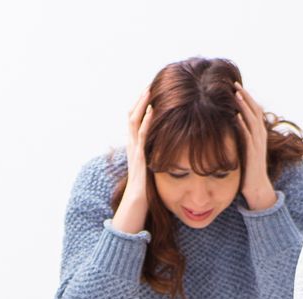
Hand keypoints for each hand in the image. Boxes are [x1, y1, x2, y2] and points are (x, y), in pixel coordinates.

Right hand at [113, 90, 152, 234]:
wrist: (135, 210)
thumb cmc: (145, 194)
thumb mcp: (153, 171)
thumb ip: (157, 159)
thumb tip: (169, 153)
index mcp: (136, 149)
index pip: (136, 121)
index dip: (142, 105)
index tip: (153, 91)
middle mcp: (132, 147)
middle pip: (132, 116)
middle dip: (141, 99)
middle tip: (151, 83)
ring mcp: (134, 152)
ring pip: (134, 122)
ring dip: (142, 104)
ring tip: (149, 89)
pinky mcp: (139, 158)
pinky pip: (141, 136)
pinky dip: (146, 121)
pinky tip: (152, 109)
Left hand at [234, 85, 275, 211]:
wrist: (256, 188)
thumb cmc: (247, 169)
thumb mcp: (243, 148)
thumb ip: (239, 136)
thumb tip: (226, 124)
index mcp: (258, 133)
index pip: (254, 110)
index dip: (246, 97)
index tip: (236, 85)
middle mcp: (260, 136)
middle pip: (254, 110)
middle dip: (245, 96)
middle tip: (235, 83)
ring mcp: (257, 144)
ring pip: (252, 120)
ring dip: (244, 106)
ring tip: (236, 93)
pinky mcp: (253, 153)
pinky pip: (248, 136)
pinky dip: (243, 124)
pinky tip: (236, 115)